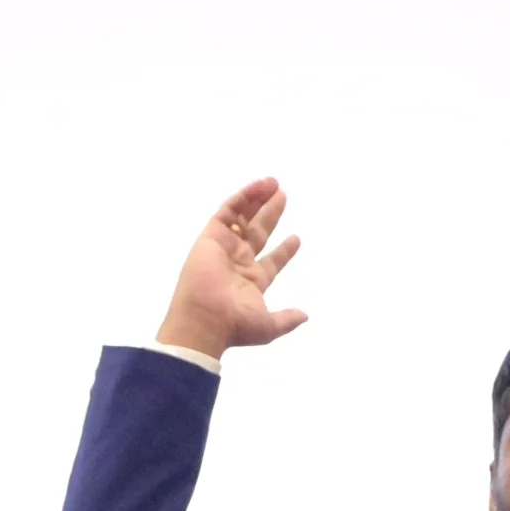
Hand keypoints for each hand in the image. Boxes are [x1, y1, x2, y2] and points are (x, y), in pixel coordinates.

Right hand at [156, 178, 306, 360]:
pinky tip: (258, 186)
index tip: (297, 238)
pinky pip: (227, 211)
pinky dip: (242, 197)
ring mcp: (225, 247)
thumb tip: (304, 316)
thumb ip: (286, 320)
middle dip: (270, 214)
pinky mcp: (212, 236)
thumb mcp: (268, 327)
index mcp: (252, 281)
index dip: (284, 250)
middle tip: (283, 195)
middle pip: (257, 232)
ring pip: (242, 217)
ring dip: (257, 200)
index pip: (271, 261)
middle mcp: (239, 261)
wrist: (205, 319)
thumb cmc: (235, 323)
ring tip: (275, 184)